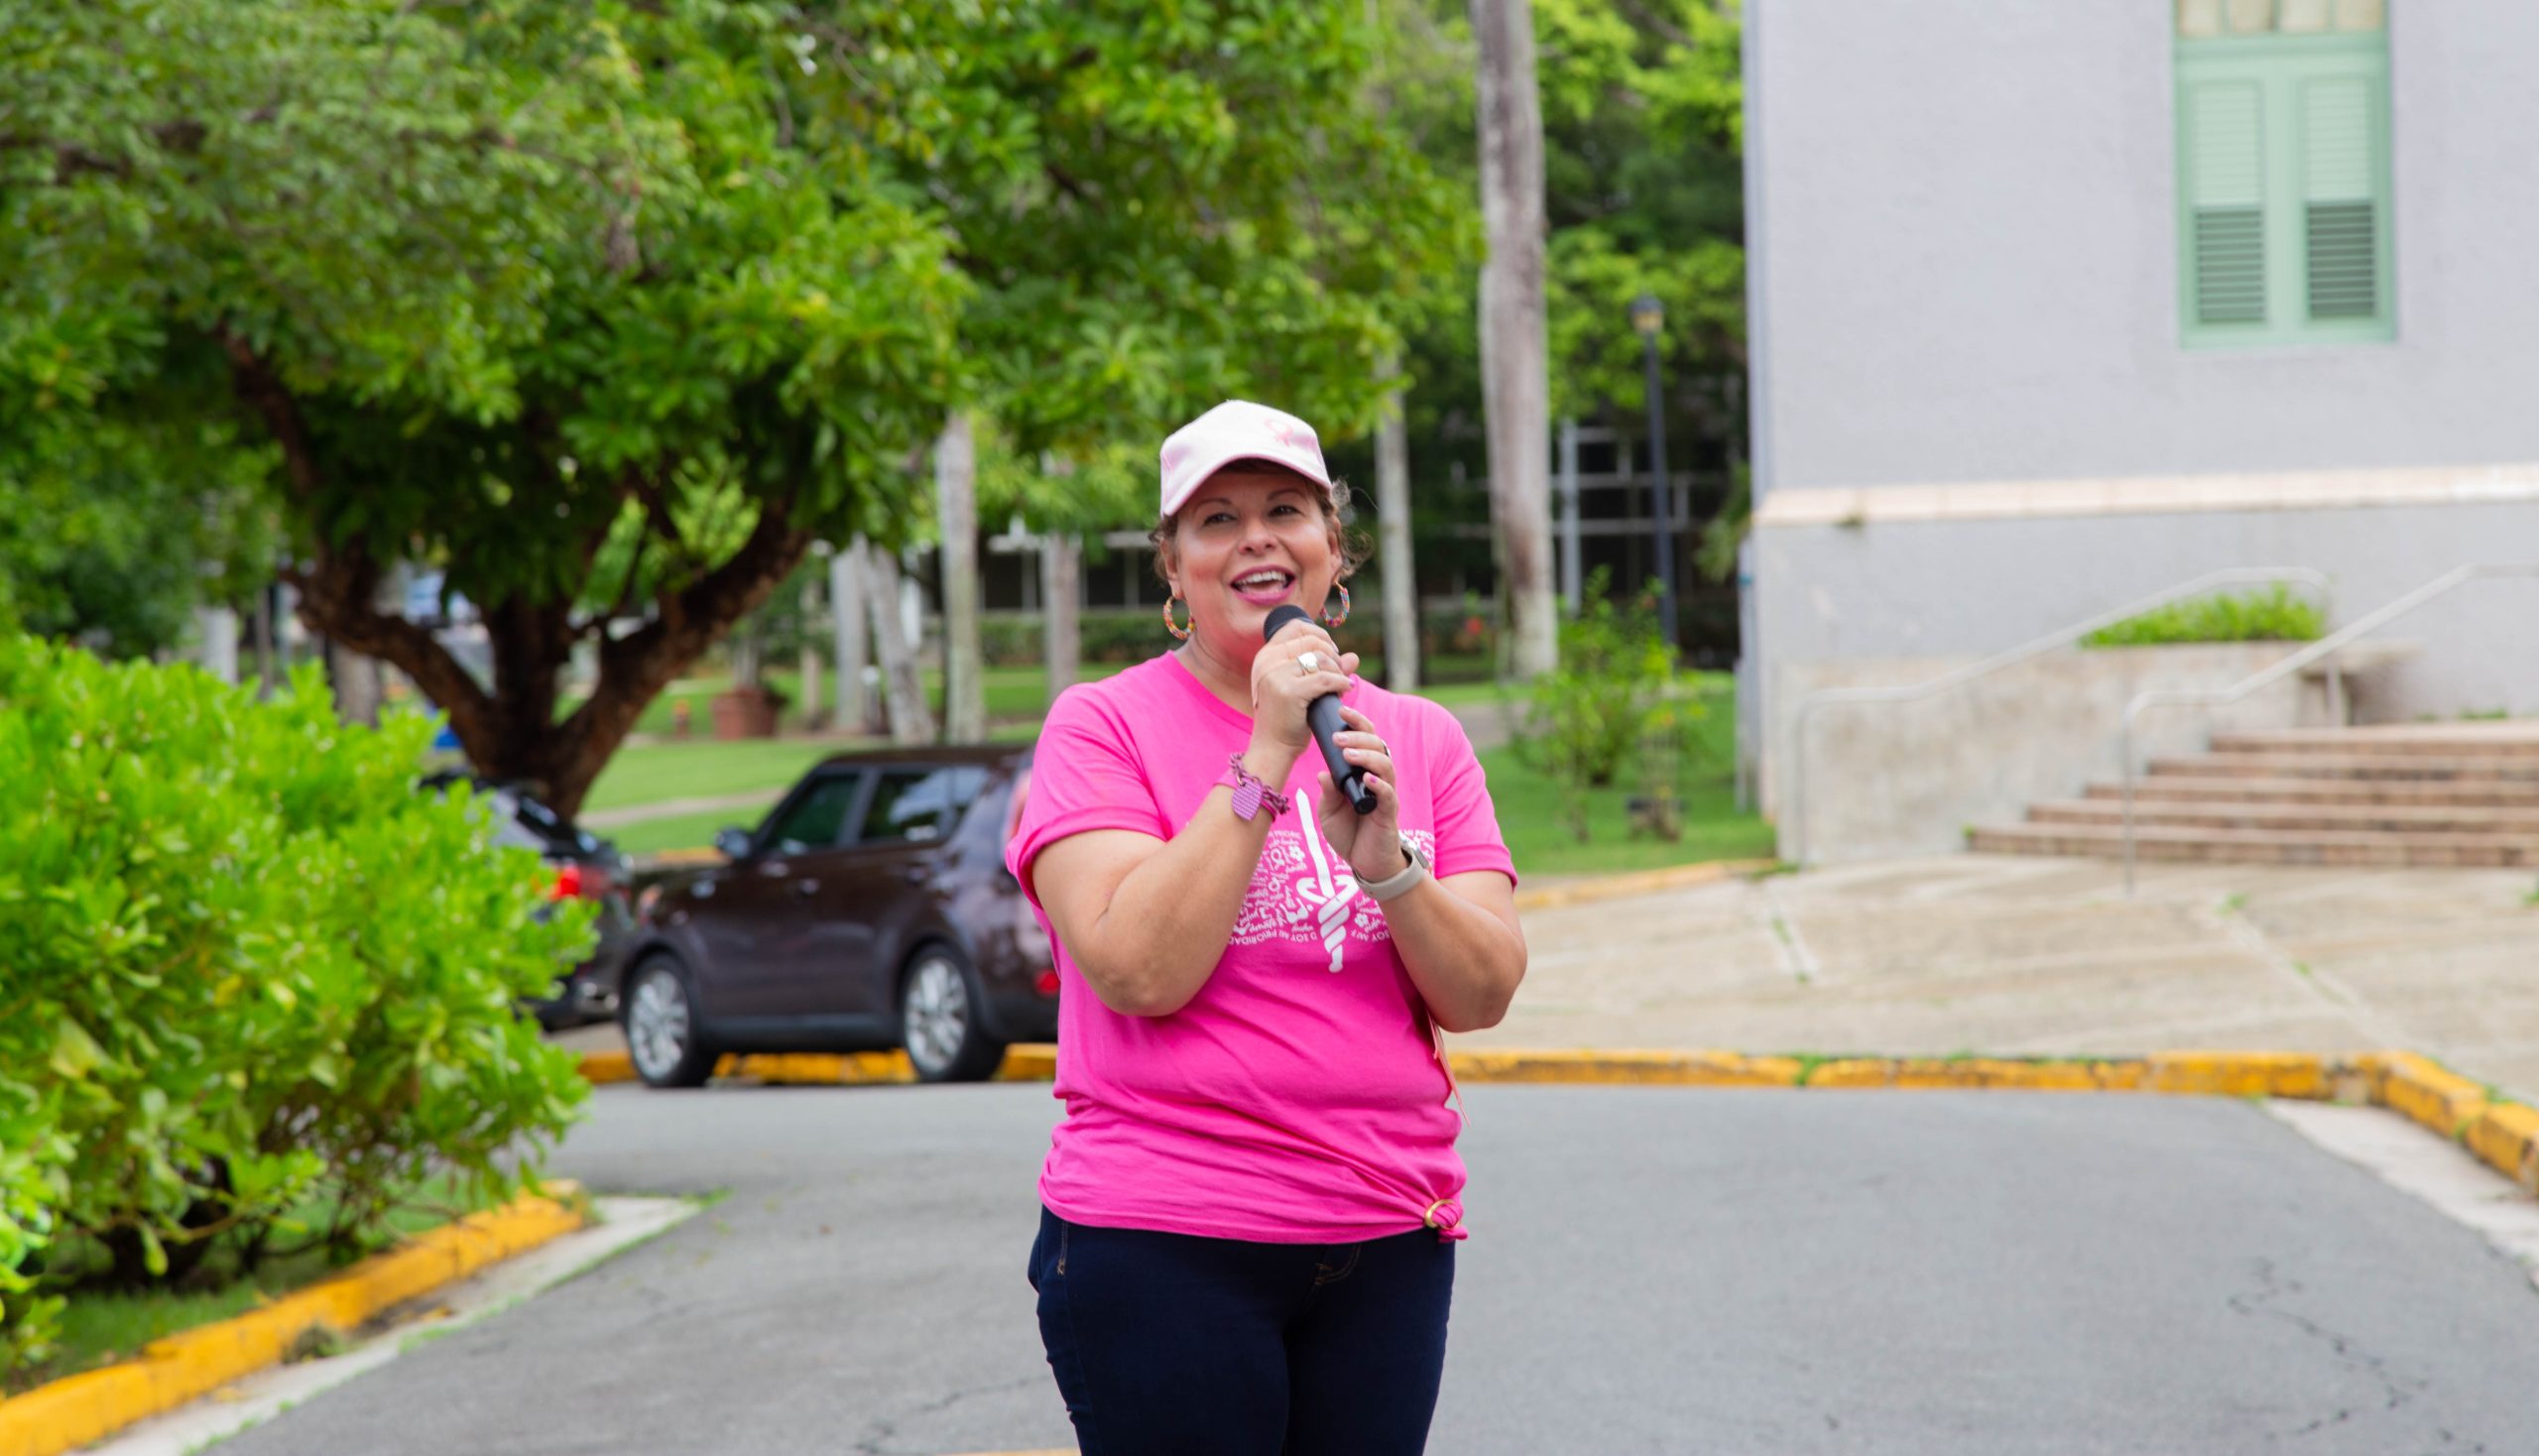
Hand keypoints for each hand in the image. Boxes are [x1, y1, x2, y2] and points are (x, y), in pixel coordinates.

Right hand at [1247, 619, 1358, 765]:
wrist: (1272, 747)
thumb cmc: (1286, 718)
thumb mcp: (1303, 688)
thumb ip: (1326, 670)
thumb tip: (1354, 657)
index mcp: (1265, 656)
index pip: (1296, 626)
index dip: (1319, 635)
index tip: (1331, 651)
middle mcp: (1267, 661)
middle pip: (1312, 641)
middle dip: (1332, 655)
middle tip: (1339, 672)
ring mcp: (1276, 675)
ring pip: (1320, 659)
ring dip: (1337, 671)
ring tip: (1340, 684)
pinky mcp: (1289, 690)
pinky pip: (1326, 679)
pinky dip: (1341, 682)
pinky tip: (1346, 689)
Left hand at [1317, 705, 1404, 881]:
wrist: (1365, 863)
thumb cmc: (1349, 833)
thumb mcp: (1329, 811)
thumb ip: (1328, 792)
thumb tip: (1324, 773)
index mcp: (1363, 771)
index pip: (1365, 739)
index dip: (1356, 723)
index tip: (1341, 710)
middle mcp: (1378, 778)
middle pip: (1378, 745)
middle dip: (1359, 735)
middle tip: (1338, 735)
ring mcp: (1386, 794)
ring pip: (1385, 765)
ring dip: (1366, 756)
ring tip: (1347, 752)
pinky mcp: (1389, 813)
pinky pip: (1388, 794)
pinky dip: (1379, 784)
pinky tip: (1367, 779)